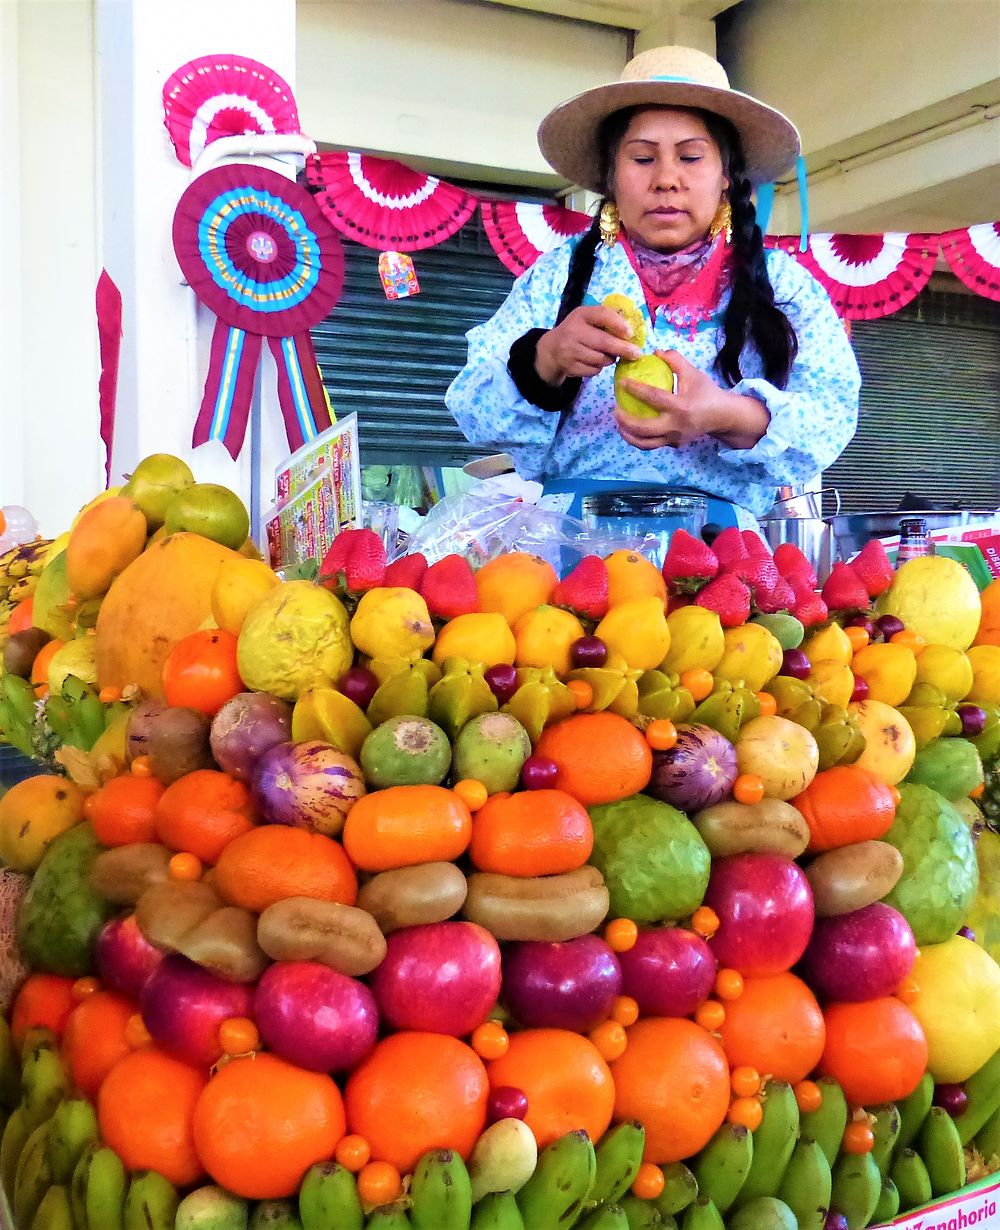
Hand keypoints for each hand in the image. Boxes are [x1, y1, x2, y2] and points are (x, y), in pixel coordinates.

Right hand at [534, 305, 642, 384]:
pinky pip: (594, 370)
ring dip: (610, 359)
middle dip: (623, 349)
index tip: (630, 333)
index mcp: (581, 315)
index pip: (602, 315)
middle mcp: (573, 331)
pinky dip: (599, 368)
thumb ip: (607, 320)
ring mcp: (570, 350)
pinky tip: (595, 362)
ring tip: (609, 355)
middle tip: (637, 354)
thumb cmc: (578, 331)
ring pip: (601, 359)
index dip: (618, 324)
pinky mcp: (570, 366)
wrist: (551, 349)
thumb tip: (633, 329)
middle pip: (603, 342)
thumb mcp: (588, 319)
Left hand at [613, 349, 769, 450]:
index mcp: (681, 407)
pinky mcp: (674, 445)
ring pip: (645, 444)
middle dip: (624, 421)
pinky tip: (631, 428)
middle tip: (614, 410)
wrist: (723, 416)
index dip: (635, 389)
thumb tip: (654, 352)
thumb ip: (674, 360)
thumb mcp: (693, 372)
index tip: (622, 382)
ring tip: (619, 423)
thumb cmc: (706, 392)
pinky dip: (639, 438)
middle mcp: (676, 426)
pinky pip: (653, 444)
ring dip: (628, 435)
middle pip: (643, 429)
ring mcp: (675, 438)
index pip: (653, 398)